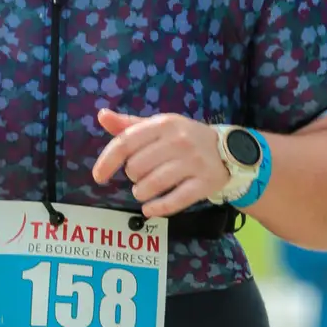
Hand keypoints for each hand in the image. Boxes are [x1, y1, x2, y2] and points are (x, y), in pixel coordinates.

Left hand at [91, 109, 226, 218]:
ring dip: (142, 193)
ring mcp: (193, 163)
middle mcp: (179, 141)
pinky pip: (173, 201)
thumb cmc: (184, 139)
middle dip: (133, 177)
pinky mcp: (204, 184)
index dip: (107, 161)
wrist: (228, 151)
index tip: (98, 177)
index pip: (126, 142)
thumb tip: (102, 116)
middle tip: (141, 176)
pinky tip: (149, 210)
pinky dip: (157, 209)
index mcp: (164, 124)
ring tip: (145, 191)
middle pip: (137, 167)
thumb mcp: (159, 127)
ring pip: (152, 185)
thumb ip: (130, 125)